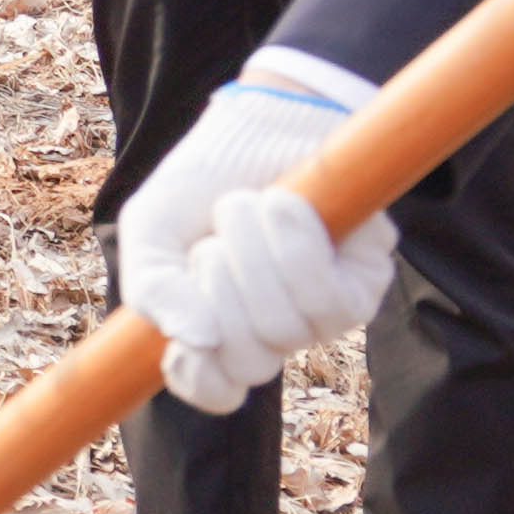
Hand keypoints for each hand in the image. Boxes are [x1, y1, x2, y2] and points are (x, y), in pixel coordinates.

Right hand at [114, 54, 393, 417]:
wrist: (259, 121)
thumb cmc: (204, 181)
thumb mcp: (151, 232)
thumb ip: (152, 290)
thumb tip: (195, 340)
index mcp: (221, 330)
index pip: (216, 392)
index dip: (197, 373)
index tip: (183, 335)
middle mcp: (275, 332)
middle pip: (248, 362)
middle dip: (217, 290)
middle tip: (212, 240)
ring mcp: (320, 314)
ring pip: (283, 328)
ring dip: (252, 254)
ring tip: (247, 206)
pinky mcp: (362, 284)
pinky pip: (326, 298)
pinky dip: (296, 244)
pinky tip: (283, 204)